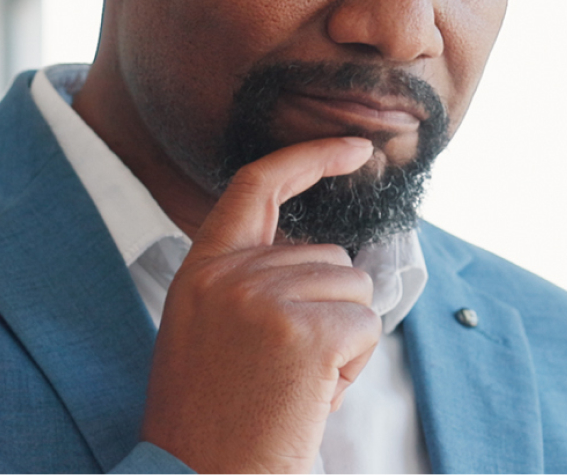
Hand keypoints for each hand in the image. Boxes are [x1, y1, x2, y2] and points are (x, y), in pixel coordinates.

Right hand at [141, 137, 380, 472]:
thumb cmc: (213, 420)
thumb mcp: (209, 331)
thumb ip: (252, 282)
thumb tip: (327, 260)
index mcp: (200, 270)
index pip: (256, 185)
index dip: (310, 157)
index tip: (354, 147)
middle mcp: (229, 275)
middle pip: (326, 255)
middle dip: (327, 309)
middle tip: (284, 370)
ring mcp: (265, 300)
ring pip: (353, 288)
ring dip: (341, 339)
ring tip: (294, 385)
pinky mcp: (305, 332)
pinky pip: (365, 326)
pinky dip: (353, 365)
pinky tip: (311, 397)